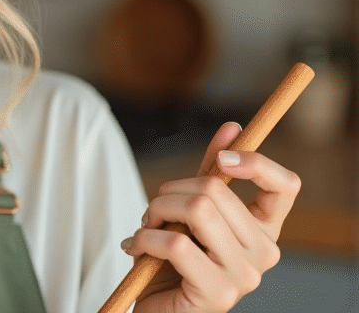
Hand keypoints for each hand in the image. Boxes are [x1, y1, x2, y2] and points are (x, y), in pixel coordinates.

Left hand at [124, 122, 300, 312]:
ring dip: (156, 212)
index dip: (255, 163)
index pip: (286, 186)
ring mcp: (245, 276)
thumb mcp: (190, 212)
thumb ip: (211, 174)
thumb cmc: (171, 262)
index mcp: (263, 231)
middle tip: (154, 212)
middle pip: (216, 191)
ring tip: (146, 229)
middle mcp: (264, 254)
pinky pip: (176, 244)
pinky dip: (145, 238)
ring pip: (197, 209)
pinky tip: (137, 248)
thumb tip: (232, 128)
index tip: (221, 160)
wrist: (155, 309)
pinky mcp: (218, 294)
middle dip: (170, 192)